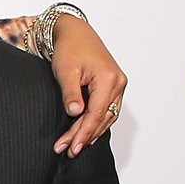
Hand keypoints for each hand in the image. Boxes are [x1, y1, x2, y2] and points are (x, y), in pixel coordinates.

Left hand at [46, 13, 126, 156]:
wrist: (74, 32)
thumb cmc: (70, 48)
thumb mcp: (66, 71)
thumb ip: (71, 93)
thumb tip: (76, 113)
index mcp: (109, 79)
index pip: (96, 113)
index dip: (83, 133)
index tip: (70, 147)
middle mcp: (118, 83)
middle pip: (102, 118)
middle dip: (84, 136)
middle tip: (68, 150)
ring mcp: (118, 85)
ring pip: (106, 116)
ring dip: (90, 132)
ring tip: (73, 146)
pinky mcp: (113, 86)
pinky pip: (107, 110)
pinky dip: (96, 122)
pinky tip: (86, 134)